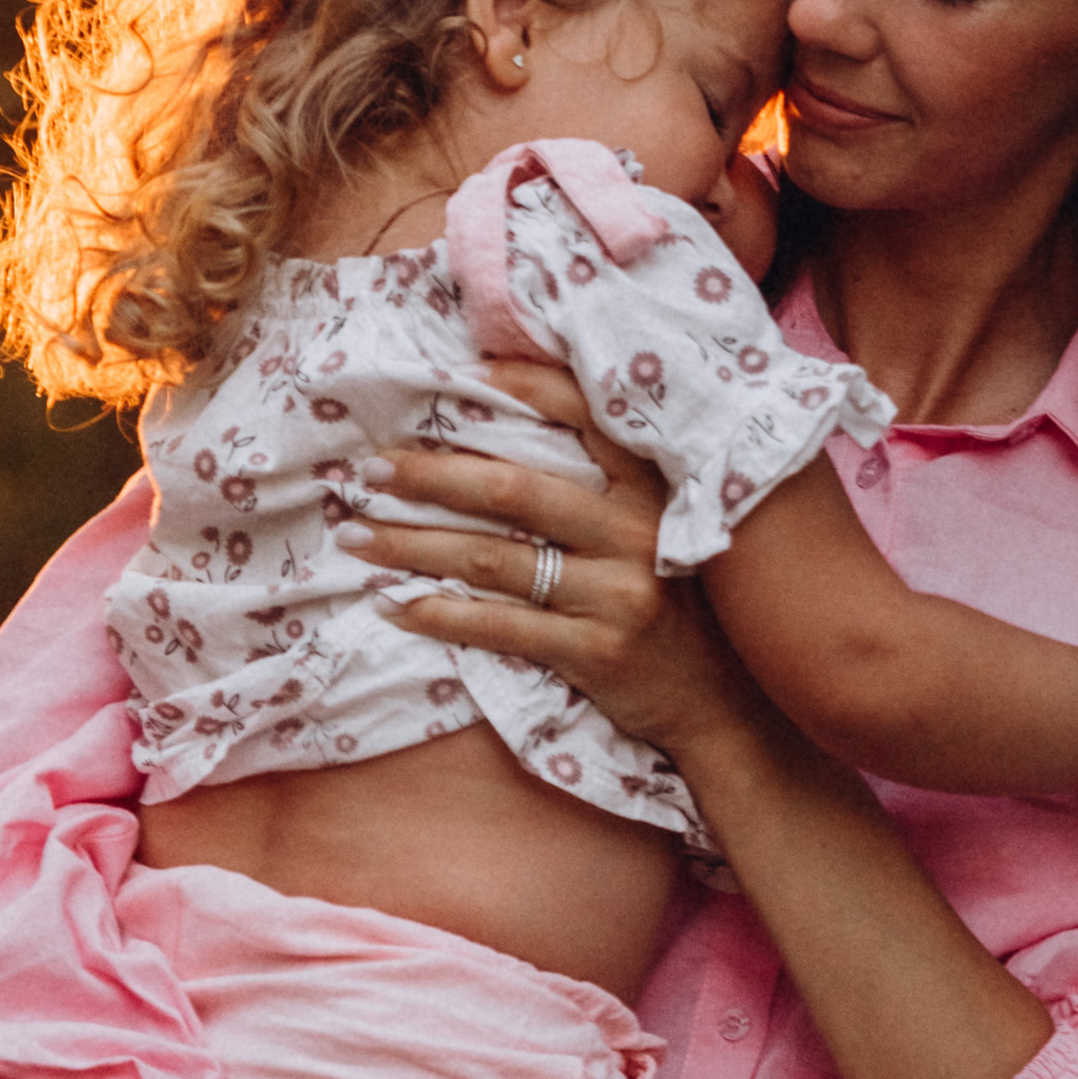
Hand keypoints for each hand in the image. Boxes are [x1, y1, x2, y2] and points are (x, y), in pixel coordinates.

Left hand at [341, 362, 751, 760]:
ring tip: (356, 537)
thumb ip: (602, 482)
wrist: (721, 700)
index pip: (581, 412)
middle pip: (512, 489)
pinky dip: (440, 616)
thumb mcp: (655, 526)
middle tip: (367, 472)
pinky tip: (394, 606)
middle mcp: (634, 531)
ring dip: (413, 546)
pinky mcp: (596, 651)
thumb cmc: (672, 599)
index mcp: (650, 485)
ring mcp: (616, 593)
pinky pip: (500, 627)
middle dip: (429, 477)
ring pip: (493, 559)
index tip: (450, 378)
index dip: (517, 387)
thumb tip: (501, 430)